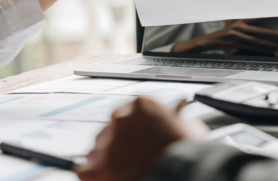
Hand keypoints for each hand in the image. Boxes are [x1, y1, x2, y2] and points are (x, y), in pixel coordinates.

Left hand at [77, 97, 207, 180]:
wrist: (182, 173)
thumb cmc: (189, 153)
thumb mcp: (191, 128)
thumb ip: (177, 122)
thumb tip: (181, 124)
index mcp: (141, 105)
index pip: (129, 112)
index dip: (134, 130)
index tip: (138, 139)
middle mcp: (120, 118)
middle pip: (111, 130)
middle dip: (120, 145)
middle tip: (133, 160)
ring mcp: (106, 142)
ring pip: (98, 150)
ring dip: (108, 161)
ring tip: (124, 173)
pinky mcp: (95, 166)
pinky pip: (86, 170)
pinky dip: (94, 176)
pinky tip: (107, 179)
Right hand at [172, 19, 277, 52]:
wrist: (212, 40)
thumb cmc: (225, 31)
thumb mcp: (234, 22)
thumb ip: (245, 21)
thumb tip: (260, 19)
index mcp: (240, 20)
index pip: (257, 17)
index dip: (269, 17)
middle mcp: (239, 27)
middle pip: (260, 31)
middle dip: (273, 34)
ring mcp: (238, 36)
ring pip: (257, 41)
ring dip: (270, 44)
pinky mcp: (237, 44)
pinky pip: (252, 48)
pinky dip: (262, 49)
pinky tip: (270, 50)